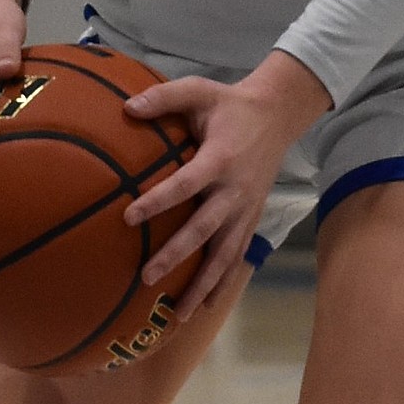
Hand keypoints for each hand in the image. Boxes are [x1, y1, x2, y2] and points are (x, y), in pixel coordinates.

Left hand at [122, 51, 331, 319]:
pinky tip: (204, 305)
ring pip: (225, 254)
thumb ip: (164, 97)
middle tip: (147, 276)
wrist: (277, 115)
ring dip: (202, 284)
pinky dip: (222, 282)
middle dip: (176, 255)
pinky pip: (237, 255)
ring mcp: (246, 208)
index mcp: (220, 159)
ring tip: (178, 313)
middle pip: (204, 230)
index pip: (186, 185)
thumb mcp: (199, 90)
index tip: (129, 216)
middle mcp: (235, 190)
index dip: (159, 201)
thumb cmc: (229, 104)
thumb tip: (126, 107)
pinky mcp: (252, 218)